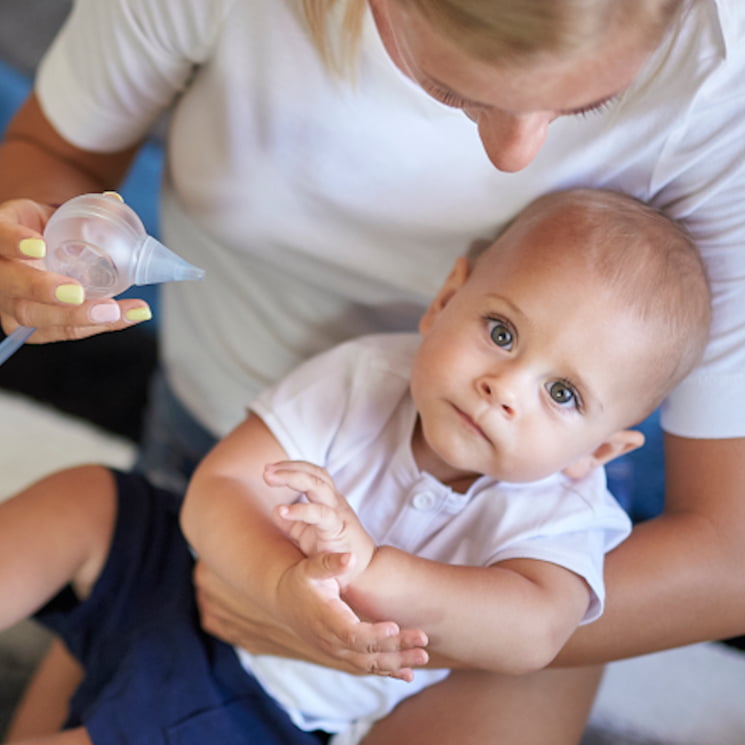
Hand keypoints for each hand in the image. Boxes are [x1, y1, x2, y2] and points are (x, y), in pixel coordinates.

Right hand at [0, 197, 149, 341]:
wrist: (37, 252)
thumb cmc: (45, 230)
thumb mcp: (54, 213)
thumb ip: (82, 208)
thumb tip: (115, 200)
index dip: (12, 241)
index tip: (39, 244)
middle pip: (11, 286)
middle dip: (44, 290)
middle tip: (78, 292)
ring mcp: (10, 304)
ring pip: (33, 317)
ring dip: (78, 317)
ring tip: (114, 311)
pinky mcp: (29, 327)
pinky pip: (61, 332)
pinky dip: (99, 326)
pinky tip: (129, 315)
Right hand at [193, 556, 428, 680]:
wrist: (284, 600)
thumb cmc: (300, 580)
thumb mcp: (310, 567)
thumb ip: (330, 563)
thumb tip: (350, 557)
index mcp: (326, 618)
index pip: (351, 633)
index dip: (373, 634)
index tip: (395, 627)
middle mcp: (331, 641)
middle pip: (366, 652)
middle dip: (396, 647)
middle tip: (423, 639)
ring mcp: (336, 651)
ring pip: (369, 664)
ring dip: (397, 662)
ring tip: (423, 657)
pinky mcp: (342, 654)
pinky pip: (366, 666)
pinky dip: (387, 670)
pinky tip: (408, 674)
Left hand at [265, 460, 375, 583]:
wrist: (364, 573)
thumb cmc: (336, 553)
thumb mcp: (310, 536)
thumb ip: (294, 524)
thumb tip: (274, 512)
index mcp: (329, 500)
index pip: (313, 473)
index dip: (292, 467)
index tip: (269, 468)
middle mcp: (335, 502)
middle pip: (315, 474)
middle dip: (289, 468)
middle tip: (266, 471)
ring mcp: (338, 513)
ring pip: (319, 486)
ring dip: (293, 478)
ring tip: (270, 478)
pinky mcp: (339, 530)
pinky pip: (321, 514)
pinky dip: (301, 510)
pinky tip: (281, 510)